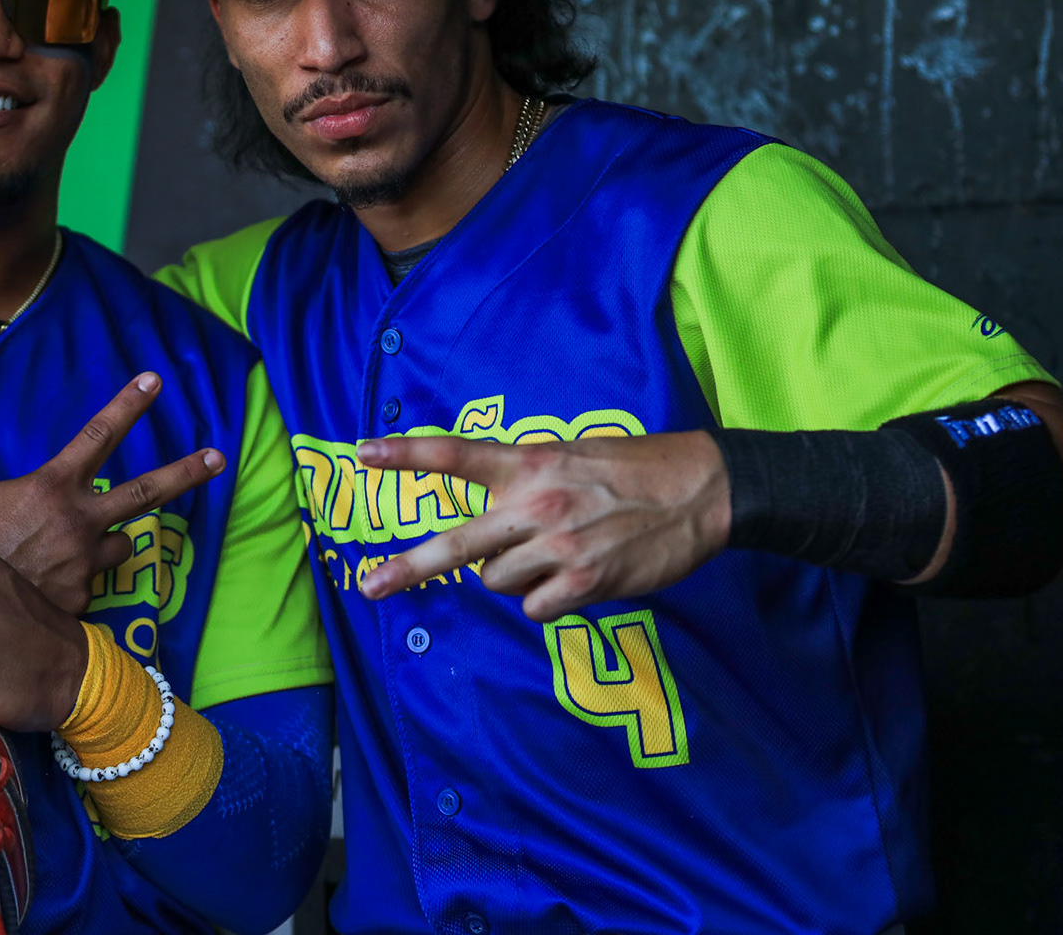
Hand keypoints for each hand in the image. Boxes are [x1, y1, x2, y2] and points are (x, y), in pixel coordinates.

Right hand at [0, 373, 225, 611]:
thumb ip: (32, 493)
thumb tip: (47, 496)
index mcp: (54, 485)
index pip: (99, 435)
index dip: (128, 405)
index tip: (154, 381)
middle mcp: (81, 518)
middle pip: (146, 491)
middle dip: (186, 472)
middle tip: (217, 458)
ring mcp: (87, 558)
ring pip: (123, 544)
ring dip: (108, 544)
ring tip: (70, 554)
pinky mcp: (85, 594)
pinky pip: (91, 582)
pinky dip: (75, 582)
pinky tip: (45, 589)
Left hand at [355, 430, 731, 622]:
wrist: (701, 490)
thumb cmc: (632, 471)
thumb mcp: (570, 456)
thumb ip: (525, 482)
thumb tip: (492, 528)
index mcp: (529, 464)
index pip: (455, 454)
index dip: (406, 455)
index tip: (361, 454)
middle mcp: (536, 505)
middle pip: (456, 544)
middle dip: (408, 568)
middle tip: (369, 587)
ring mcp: (559, 547)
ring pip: (498, 583)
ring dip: (515, 577)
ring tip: (557, 554)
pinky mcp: (584, 583)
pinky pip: (535, 608)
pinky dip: (547, 601)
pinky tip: (578, 577)